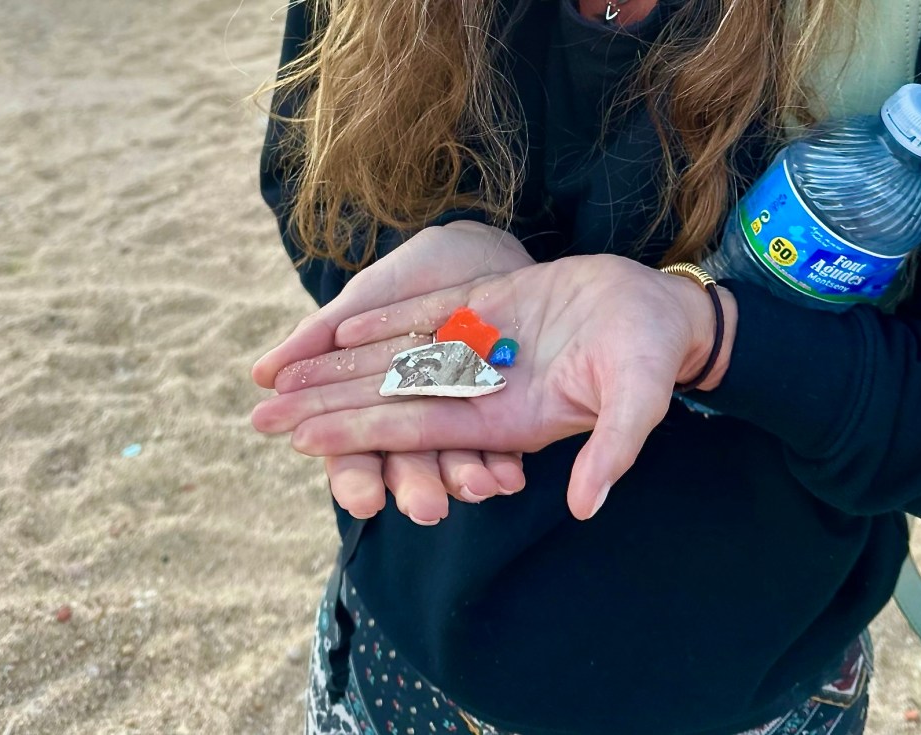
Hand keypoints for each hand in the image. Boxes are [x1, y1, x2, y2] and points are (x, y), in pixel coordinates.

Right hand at [252, 221, 534, 522]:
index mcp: (372, 398)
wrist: (479, 245)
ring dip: (464, 478)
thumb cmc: (414, 271)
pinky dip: (504, 462)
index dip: (357, 477)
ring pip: (457, 459)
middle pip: (409, 463)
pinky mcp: (504, 405)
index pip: (356, 451)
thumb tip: (261, 376)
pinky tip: (508, 476)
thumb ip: (320, 335)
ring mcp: (461, 413)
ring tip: (476, 487)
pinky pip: (504, 444)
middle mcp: (416, 414)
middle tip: (426, 509)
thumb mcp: (369, 294)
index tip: (363, 501)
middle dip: (416, 487)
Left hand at [254, 255, 736, 518]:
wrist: (659, 315)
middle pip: (389, 397)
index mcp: (505, 419)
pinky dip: (378, 322)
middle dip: (327, 406)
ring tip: (282, 374)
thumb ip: (611, 449)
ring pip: (395, 358)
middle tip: (262, 415)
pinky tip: (334, 328)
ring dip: (338, 366)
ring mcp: (480, 347)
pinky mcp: (486, 307)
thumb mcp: (639, 401)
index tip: (302, 439)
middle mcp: (482, 388)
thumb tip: (587, 506)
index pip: (417, 427)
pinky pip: (423, 316)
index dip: (359, 432)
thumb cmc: (653, 358)